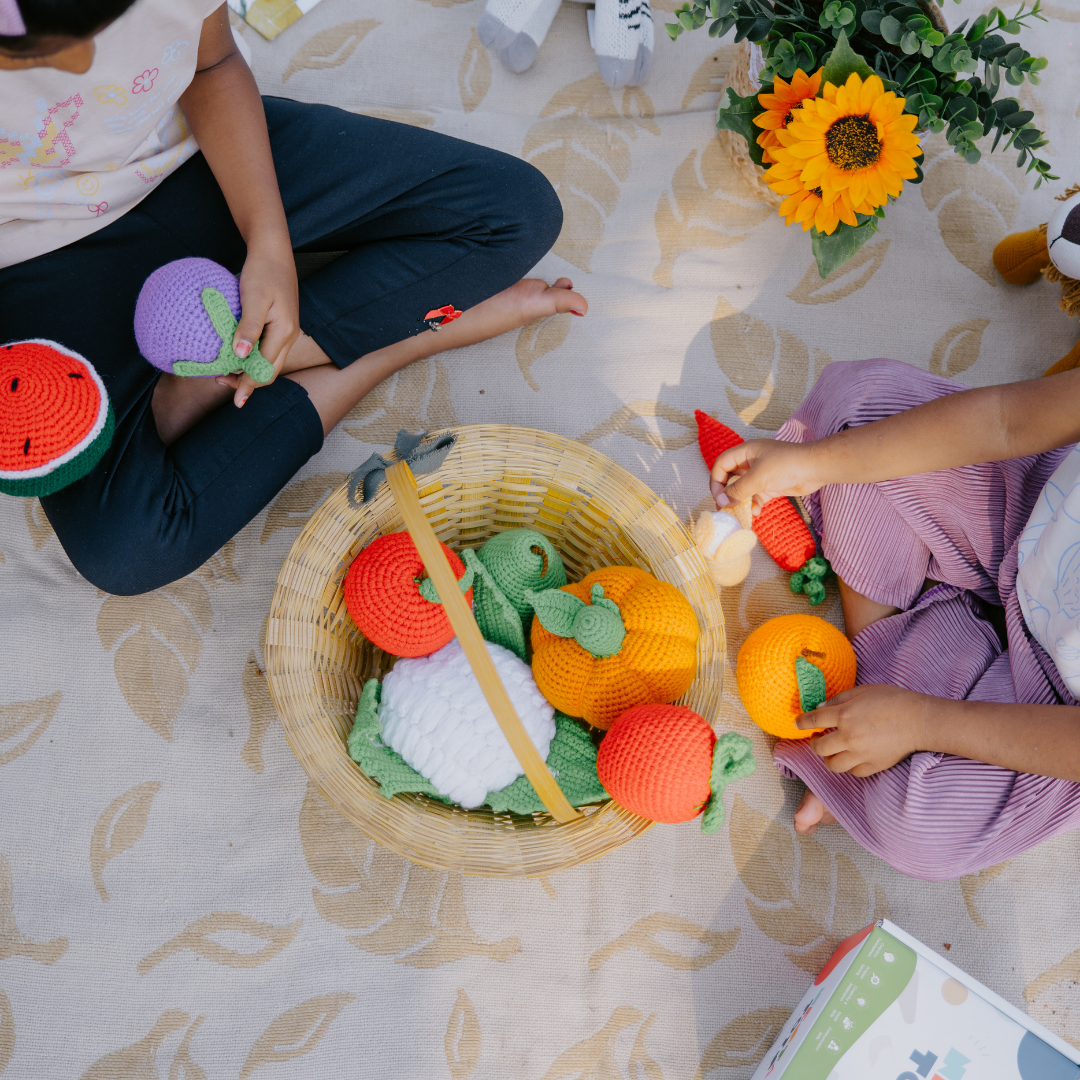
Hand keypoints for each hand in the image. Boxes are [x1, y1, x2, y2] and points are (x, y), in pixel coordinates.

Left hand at [216, 240, 298, 407]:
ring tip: (224, 373)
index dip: (249, 385)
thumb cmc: (263, 271)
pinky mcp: (278, 325)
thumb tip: (239, 355)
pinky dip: (251, 357)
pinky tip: (235, 354)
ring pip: (268, 362)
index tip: (236, 401)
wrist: (273, 251)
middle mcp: (288, 336)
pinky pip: (266, 349)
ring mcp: (285, 331)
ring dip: (249, 371)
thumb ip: (248, 327)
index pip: (266, 369)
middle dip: (249, 383)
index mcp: (284, 332)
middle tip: (222, 385)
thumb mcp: (254, 298)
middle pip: (270, 371)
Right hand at [711, 438, 824, 512]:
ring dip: (739, 502)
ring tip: (738, 514)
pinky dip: (753, 505)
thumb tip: (721, 502)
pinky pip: (755, 496)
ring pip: (743, 489)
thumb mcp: (758, 477)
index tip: (718, 496)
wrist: (815, 469)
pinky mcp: (771, 486)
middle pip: (730, 478)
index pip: (722, 464)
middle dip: (726, 493)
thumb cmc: (786, 465)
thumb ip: (738, 490)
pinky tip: (756, 512)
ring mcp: (761, 474)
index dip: (716, 480)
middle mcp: (751, 462)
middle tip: (724, 508)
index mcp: (746, 452)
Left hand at [794, 684, 928, 776]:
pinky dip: (849, 766)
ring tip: (832, 751)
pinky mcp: (874, 766)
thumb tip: (820, 708)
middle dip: (814, 743)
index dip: (802, 722)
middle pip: (819, 748)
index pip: (814, 720)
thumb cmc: (892, 700)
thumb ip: (838, 699)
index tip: (798, 723)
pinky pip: (853, 772)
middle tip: (818, 738)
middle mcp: (849, 737)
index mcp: (845, 715)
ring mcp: (861, 754)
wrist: (920, 720)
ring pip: (833, 765)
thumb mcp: (862, 691)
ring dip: (828, 758)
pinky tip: (852, 757)